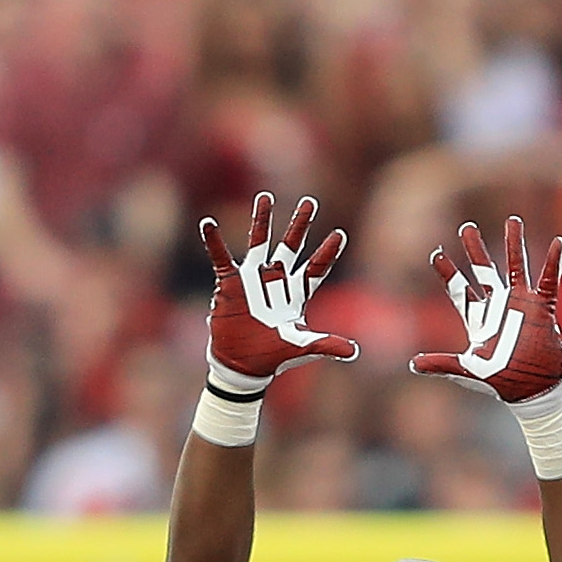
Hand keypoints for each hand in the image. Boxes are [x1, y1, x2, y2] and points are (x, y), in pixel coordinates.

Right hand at [196, 190, 354, 387]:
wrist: (242, 365)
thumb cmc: (273, 356)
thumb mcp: (302, 347)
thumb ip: (326, 345)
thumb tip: (354, 352)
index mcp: (296, 293)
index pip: (316, 268)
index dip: (327, 253)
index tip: (339, 235)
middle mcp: (276, 280)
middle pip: (291, 246)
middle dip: (300, 225)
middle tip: (310, 202)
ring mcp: (252, 279)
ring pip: (259, 242)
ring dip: (262, 220)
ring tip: (265, 197)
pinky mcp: (229, 284)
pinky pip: (220, 258)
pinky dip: (214, 241)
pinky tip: (207, 223)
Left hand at [423, 214, 561, 401]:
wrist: (531, 390)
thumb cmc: (499, 381)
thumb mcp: (466, 371)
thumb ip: (441, 364)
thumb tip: (413, 364)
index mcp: (478, 318)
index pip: (459, 289)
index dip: (448, 272)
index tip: (436, 253)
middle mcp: (498, 306)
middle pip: (484, 270)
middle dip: (474, 249)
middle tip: (466, 227)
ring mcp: (521, 304)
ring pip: (515, 267)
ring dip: (514, 244)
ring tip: (512, 220)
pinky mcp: (542, 309)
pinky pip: (549, 281)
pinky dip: (554, 263)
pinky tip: (558, 243)